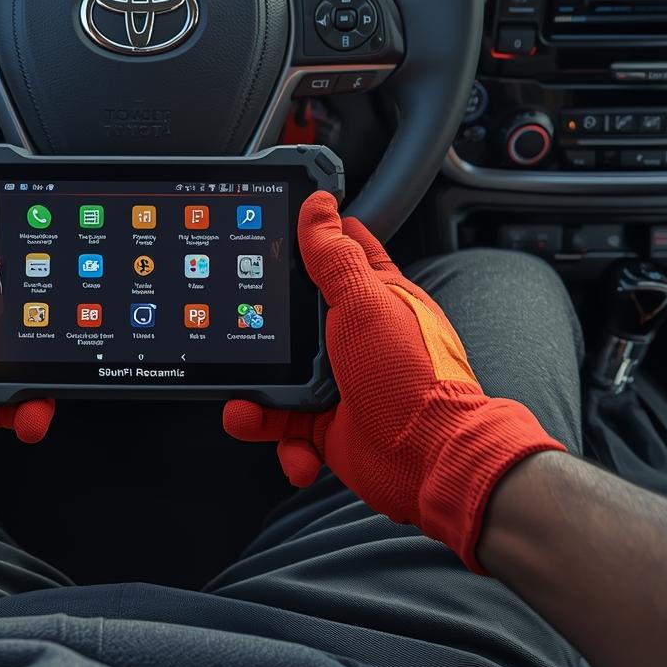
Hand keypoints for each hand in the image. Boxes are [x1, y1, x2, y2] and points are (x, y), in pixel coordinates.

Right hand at [223, 192, 562, 570]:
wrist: (431, 459)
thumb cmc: (414, 378)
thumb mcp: (366, 305)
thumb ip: (334, 257)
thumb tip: (318, 207)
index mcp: (372, 297)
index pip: (338, 251)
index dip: (308, 235)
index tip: (272, 224)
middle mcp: (353, 339)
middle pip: (291, 321)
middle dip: (260, 333)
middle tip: (235, 334)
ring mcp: (338, 384)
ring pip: (278, 381)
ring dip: (256, 401)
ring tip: (247, 410)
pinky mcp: (327, 428)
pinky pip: (287, 431)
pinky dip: (285, 445)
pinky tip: (297, 451)